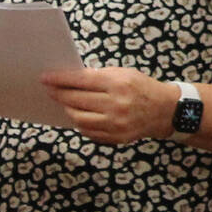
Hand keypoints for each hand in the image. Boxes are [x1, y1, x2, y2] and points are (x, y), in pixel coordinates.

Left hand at [41, 66, 175, 144]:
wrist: (166, 110)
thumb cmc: (143, 88)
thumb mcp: (125, 73)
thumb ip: (99, 76)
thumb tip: (72, 78)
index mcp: (119, 84)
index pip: (81, 80)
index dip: (60, 79)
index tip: (45, 77)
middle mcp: (116, 105)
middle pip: (76, 100)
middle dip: (59, 94)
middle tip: (50, 90)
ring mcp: (115, 124)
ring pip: (78, 118)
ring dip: (68, 109)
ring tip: (65, 103)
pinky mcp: (115, 138)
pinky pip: (88, 131)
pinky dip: (80, 122)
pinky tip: (79, 115)